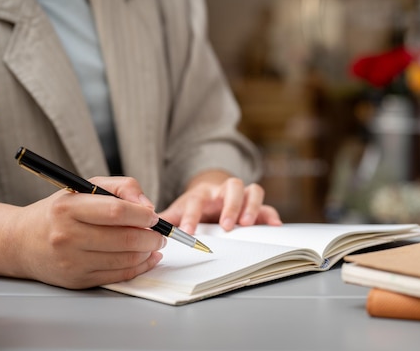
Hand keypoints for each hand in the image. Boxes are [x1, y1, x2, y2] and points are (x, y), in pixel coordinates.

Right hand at [0, 176, 166, 288]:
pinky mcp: (78, 280)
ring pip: (125, 259)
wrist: (22, 242)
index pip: (117, 211)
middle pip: (125, 239)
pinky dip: (139, 267)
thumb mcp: (85, 187)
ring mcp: (72, 261)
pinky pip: (118, 276)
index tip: (154, 216)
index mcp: (68, 208)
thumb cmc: (59, 212)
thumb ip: (122, 188)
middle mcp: (67, 236)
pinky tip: (145, 258)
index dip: (142, 215)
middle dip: (152, 237)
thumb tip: (148, 207)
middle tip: (160, 234)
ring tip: (153, 245)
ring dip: (148, 253)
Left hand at [159, 171, 281, 233]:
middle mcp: (223, 191)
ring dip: (250, 206)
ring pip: (251, 190)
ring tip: (247, 224)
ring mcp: (241, 195)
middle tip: (226, 225)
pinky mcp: (254, 204)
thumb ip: (166, 218)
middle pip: (231, 187)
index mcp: (202, 194)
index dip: (192, 216)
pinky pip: (267, 205)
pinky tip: (274, 225)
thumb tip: (145, 226)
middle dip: (229, 205)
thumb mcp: (179, 210)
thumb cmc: (195, 204)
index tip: (189, 232)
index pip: (196, 201)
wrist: (211, 191)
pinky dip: (270, 214)